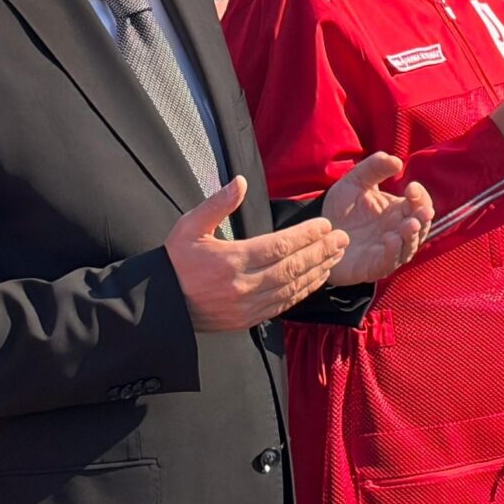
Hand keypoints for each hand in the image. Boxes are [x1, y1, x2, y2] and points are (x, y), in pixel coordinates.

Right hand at [165, 177, 345, 331]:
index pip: (278, 246)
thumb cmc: (176, 261)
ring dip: (318, 271)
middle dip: (321, 252)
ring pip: (292, 288)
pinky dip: (303, 292)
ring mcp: (247, 307)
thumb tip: (241, 182)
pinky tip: (317, 279)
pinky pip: (283, 305)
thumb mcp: (190, 226)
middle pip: (292, 268)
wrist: (161, 305)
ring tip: (337, 256)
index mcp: (230, 260)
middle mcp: (243, 286)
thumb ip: (217, 204)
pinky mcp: (248, 320)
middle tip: (342, 238)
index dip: (306, 236)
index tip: (325, 225)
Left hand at [321, 153, 432, 285]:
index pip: (420, 205)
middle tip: (422, 211)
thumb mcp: (355, 182)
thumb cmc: (342, 208)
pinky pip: (388, 263)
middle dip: (423, 219)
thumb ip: (374, 168)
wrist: (318, 233)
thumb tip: (397, 161)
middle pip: (420, 227)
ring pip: (409, 247)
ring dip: (411, 236)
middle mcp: (398, 232)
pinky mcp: (374, 267)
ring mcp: (388, 251)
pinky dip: (393, 253)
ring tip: (408, 225)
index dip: (420, 197)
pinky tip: (389, 240)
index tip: (410, 187)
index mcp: (398, 211)